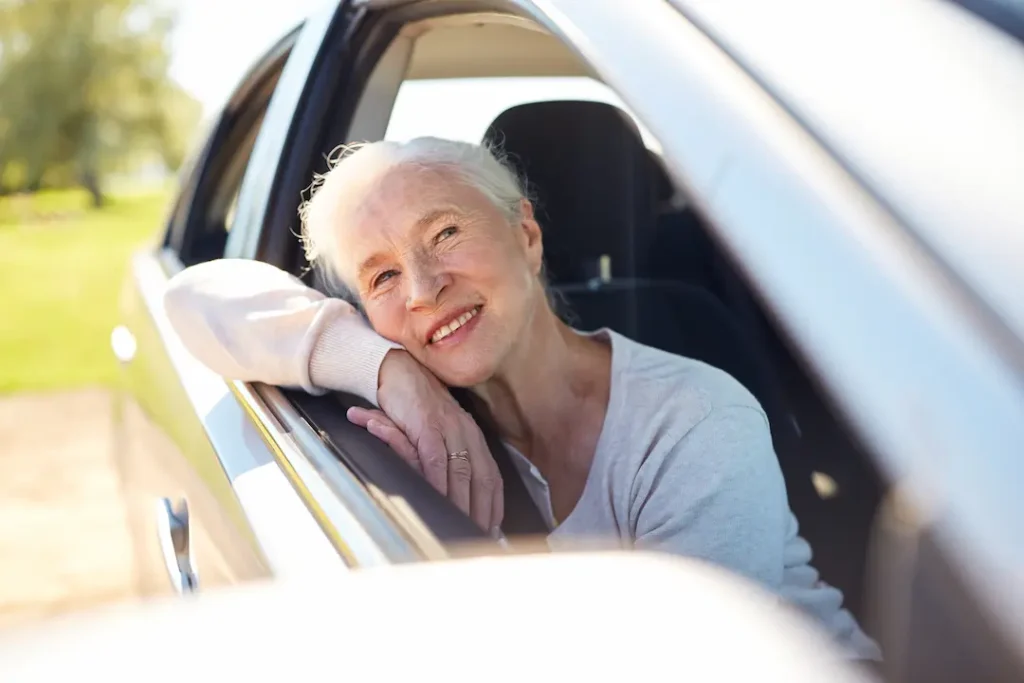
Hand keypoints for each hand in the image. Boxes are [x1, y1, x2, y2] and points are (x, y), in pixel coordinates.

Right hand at [346, 350, 503, 532]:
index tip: (493, 530)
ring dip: (461, 504)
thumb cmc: (416, 407)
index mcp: (473, 437)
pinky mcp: (426, 425)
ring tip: (460, 527)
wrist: (399, 371)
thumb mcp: (439, 432)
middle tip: (479, 537)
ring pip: (461, 473)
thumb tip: (453, 493)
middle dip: (481, 512)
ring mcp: (448, 428)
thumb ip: (447, 459)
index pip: (492, 478)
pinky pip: (435, 459)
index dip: (494, 506)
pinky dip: (438, 483)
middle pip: (481, 480)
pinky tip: (438, 501)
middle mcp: (467, 432)